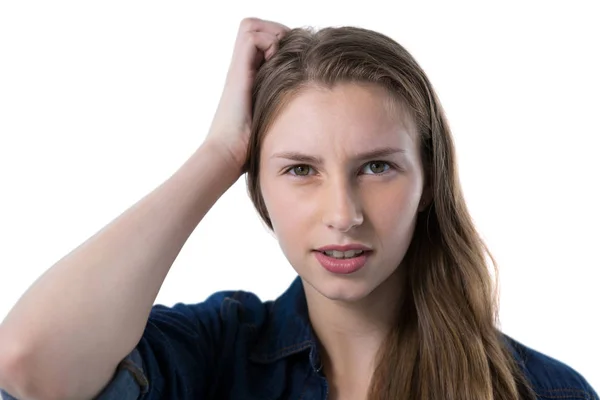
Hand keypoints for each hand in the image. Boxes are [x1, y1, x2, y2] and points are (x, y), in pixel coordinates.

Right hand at [204, 17, 289, 171]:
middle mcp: (242, 69)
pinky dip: (268, 43)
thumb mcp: (274, 121)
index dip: (279, 41)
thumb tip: (312, 113)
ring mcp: (239, 69)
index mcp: (250, 79)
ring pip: (251, 26)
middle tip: (292, 52)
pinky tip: (276, 64)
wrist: (228, 154)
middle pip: (255, 27)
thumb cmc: (250, 146)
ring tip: (283, 57)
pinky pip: (251, 37)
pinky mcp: (237, 72)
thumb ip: (284, 110)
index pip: (263, 42)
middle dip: (277, 32)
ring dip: (272, 35)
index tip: (296, 58)